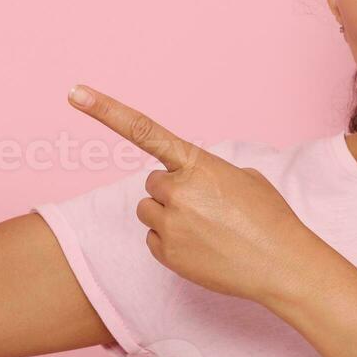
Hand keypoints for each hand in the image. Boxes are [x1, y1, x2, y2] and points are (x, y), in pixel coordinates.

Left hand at [68, 84, 317, 304]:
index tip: (75, 93)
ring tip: (207, 230)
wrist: (282, 264)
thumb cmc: (269, 217)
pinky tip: (203, 249)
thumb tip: (188, 184)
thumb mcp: (244, 178)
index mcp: (197, 162)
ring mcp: (169, 224)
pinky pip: (153, 240)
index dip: (106, 110)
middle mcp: (177, 190)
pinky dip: (173, 243)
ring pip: (149, 211)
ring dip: (171, 217)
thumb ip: (207, 172)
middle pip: (153, 183)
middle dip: (174, 192)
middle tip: (208, 209)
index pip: (144, 130)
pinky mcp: (165, 254)